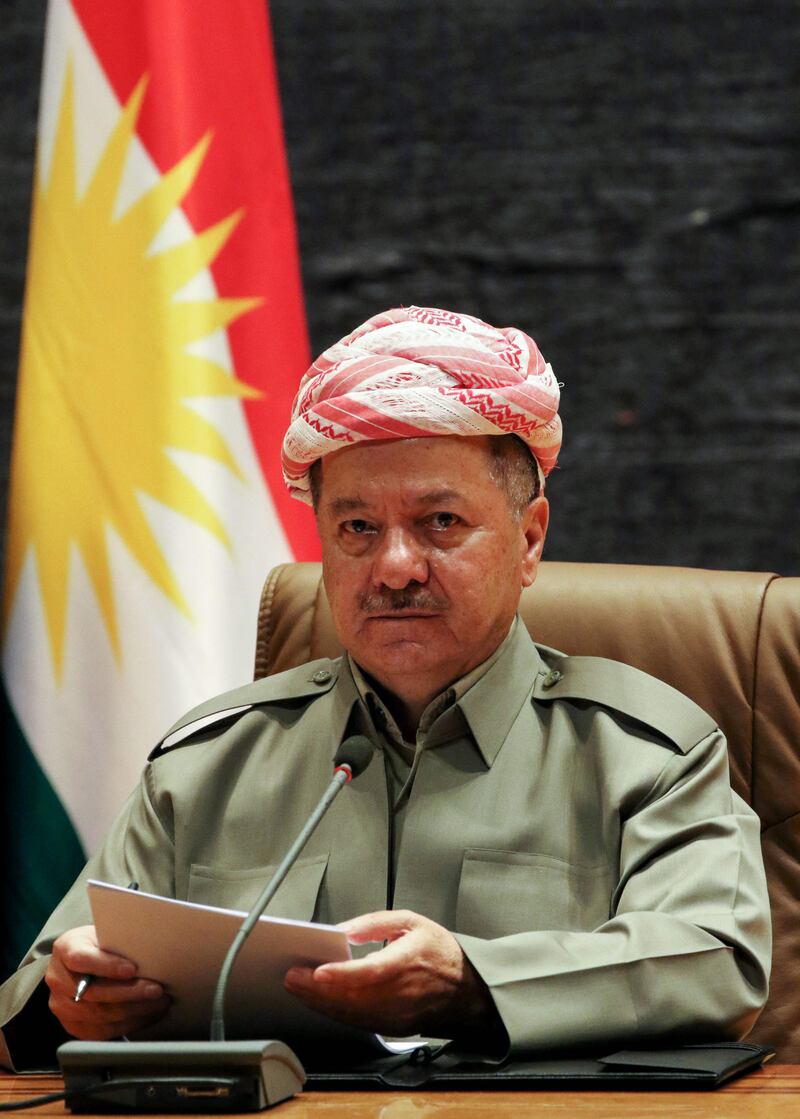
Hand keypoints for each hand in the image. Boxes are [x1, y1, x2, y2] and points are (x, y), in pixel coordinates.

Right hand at [45, 925, 170, 1039]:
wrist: (82, 963)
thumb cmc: (100, 943)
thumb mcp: (106, 932)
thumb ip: (119, 941)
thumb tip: (150, 952)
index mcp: (65, 948)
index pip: (81, 959)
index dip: (107, 966)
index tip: (132, 969)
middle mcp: (58, 979)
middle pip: (93, 992)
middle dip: (130, 992)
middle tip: (157, 990)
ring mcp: (62, 1006)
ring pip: (99, 1015)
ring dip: (135, 1011)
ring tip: (159, 1003)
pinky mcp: (72, 1026)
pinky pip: (102, 1031)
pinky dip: (129, 1024)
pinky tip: (148, 1014)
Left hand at [284, 909, 500, 1040]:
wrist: (467, 988)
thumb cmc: (439, 952)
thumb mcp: (412, 921)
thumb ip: (376, 923)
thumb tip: (345, 930)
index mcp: (409, 961)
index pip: (372, 972)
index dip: (342, 974)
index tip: (317, 970)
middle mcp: (402, 993)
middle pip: (353, 997)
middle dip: (317, 989)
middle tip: (292, 977)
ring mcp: (397, 1015)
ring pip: (352, 1014)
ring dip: (321, 1003)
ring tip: (297, 988)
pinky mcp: (393, 1028)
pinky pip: (358, 1023)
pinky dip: (335, 1013)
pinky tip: (319, 1002)